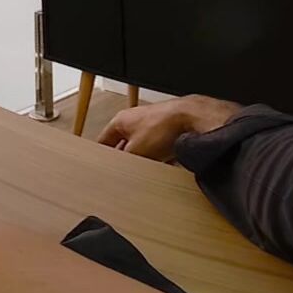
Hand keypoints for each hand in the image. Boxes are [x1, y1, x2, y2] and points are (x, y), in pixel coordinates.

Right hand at [100, 94, 243, 159]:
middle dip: (126, 160)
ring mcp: (152, 126)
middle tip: (125, 173)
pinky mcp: (168, 132)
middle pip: (124, 146)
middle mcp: (136, 121)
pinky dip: (160, 159)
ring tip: (146, 170)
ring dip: (145, 161)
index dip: (101, 155)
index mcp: (121, 121)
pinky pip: (159, 150)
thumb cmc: (163, 126)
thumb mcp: (135, 151)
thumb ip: (123, 162)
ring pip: (143, 150)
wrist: (192, 119)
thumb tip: (118, 172)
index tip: (100, 168)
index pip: (103, 140)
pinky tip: (163, 167)